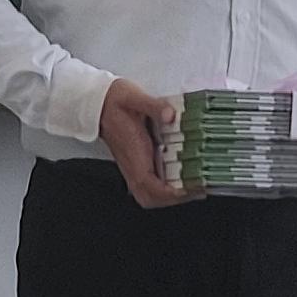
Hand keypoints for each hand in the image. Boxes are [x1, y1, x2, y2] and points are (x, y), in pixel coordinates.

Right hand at [98, 78, 197, 208]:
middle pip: (149, 198)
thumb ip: (153, 106)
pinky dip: (166, 190)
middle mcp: (132, 164)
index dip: (169, 192)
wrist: (99, 103)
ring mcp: (133, 166)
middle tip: (197, 188)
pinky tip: (182, 178)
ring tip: (193, 186)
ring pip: (148, 196)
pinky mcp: (136, 164)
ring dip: (170, 197)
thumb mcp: (134, 97)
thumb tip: (170, 115)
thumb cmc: (114, 101)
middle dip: (173, 199)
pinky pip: (150, 187)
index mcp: (133, 152)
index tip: (190, 187)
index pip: (148, 184)